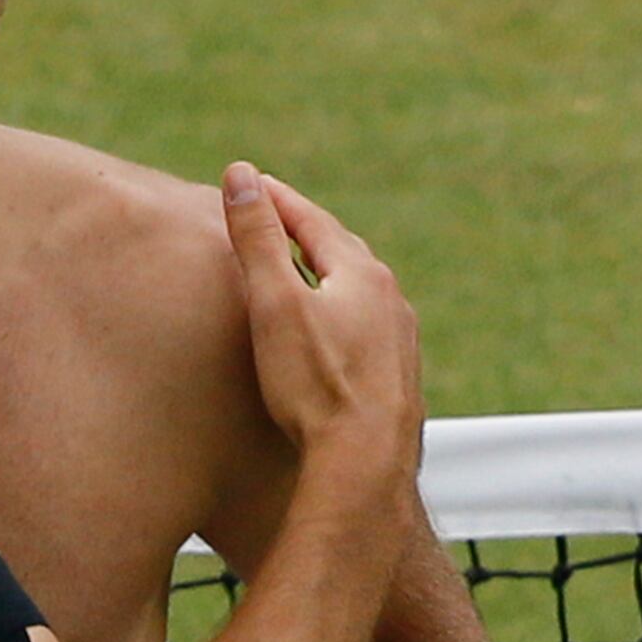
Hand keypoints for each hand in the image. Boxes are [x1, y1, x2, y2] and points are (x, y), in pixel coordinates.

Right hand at [221, 167, 421, 489]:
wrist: (367, 467)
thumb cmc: (317, 387)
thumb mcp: (274, 305)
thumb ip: (258, 239)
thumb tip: (241, 174)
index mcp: (361, 274)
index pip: (312, 222)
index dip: (277, 202)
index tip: (250, 184)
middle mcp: (391, 301)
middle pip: (343, 254)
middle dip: (307, 234)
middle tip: (279, 220)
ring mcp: (400, 343)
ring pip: (360, 295)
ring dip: (330, 278)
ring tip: (305, 274)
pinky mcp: (399, 382)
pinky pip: (368, 334)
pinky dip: (344, 320)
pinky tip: (334, 338)